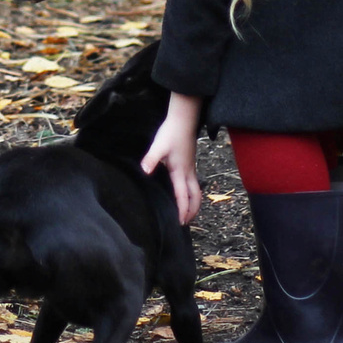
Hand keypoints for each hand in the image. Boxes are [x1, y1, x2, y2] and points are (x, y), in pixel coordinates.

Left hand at [141, 91, 205, 224]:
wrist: (183, 119)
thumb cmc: (171, 132)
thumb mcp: (158, 146)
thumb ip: (151, 159)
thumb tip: (145, 171)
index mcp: (180, 171)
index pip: (183, 196)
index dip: (183, 211)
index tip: (181, 223)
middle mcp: (188, 172)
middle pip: (196, 197)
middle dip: (193, 211)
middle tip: (186, 222)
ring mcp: (191, 168)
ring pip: (197, 190)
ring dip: (194, 203)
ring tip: (188, 212)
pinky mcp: (190, 163)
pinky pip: (194, 183)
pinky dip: (193, 193)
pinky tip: (185, 193)